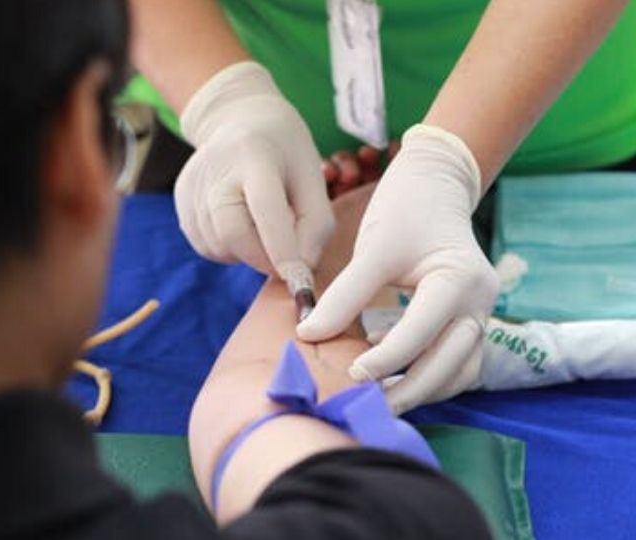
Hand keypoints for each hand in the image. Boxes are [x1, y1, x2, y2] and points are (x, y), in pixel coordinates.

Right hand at [175, 62, 333, 280]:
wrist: (239, 119)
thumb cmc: (285, 153)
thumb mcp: (313, 177)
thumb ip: (316, 225)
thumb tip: (301, 270)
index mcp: (255, 154)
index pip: (265, 206)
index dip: (282, 247)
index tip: (299, 278)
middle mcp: (216, 168)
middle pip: (233, 234)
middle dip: (263, 258)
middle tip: (285, 257)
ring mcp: (193, 186)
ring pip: (220, 246)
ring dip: (247, 252)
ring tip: (261, 224)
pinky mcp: (181, 202)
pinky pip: (207, 246)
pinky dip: (230, 248)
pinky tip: (241, 222)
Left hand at [298, 124, 499, 413]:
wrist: (436, 185)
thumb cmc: (405, 210)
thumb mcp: (374, 249)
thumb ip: (344, 295)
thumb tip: (309, 335)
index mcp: (460, 281)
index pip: (422, 333)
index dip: (385, 360)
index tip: (349, 376)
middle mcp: (480, 303)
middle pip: (450, 364)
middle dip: (409, 390)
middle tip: (366, 406)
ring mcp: (481, 314)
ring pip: (459, 371)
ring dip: (423, 390)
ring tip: (380, 401)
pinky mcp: (470, 320)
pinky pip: (457, 363)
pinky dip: (430, 376)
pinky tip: (396, 378)